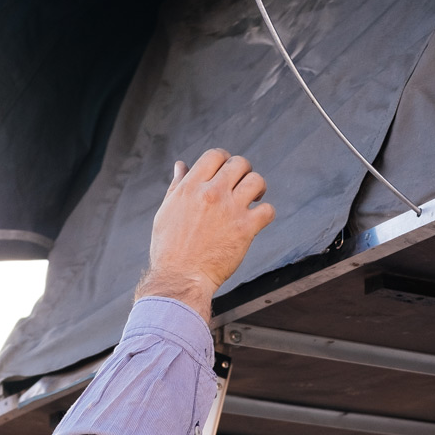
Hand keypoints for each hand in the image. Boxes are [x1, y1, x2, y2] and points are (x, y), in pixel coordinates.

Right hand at [135, 148, 275, 318]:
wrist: (180, 279)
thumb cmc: (169, 248)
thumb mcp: (166, 211)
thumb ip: (177, 186)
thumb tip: (181, 165)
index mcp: (190, 187)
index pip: (215, 155)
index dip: (224, 160)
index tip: (226, 171)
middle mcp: (211, 193)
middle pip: (239, 164)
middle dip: (243, 171)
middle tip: (242, 186)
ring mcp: (230, 210)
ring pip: (257, 181)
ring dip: (258, 188)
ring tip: (254, 199)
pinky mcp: (245, 229)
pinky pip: (268, 210)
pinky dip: (265, 213)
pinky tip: (257, 220)